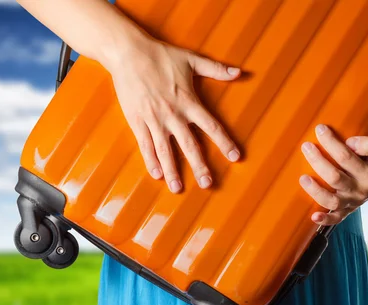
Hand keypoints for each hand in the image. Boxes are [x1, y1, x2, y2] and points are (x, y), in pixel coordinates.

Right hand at [104, 35, 241, 192]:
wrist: (128, 53)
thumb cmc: (160, 55)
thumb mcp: (191, 60)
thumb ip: (216, 69)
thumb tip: (239, 72)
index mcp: (189, 102)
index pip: (211, 126)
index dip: (224, 143)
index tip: (235, 157)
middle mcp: (173, 115)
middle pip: (190, 145)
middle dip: (199, 166)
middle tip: (207, 183)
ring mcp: (154, 120)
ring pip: (166, 151)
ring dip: (173, 170)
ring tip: (177, 188)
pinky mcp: (137, 121)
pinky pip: (145, 145)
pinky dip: (151, 160)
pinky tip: (156, 175)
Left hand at [299, 124, 367, 225]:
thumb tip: (351, 143)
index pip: (346, 157)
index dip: (331, 143)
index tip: (320, 129)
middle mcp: (362, 191)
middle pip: (335, 178)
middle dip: (318, 161)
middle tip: (306, 146)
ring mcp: (354, 202)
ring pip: (331, 200)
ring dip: (315, 190)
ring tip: (302, 177)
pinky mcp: (348, 209)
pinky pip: (336, 218)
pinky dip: (325, 220)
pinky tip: (313, 217)